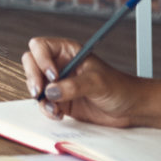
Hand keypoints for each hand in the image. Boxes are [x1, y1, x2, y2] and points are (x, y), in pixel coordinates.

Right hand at [23, 37, 139, 126]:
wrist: (130, 108)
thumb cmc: (119, 87)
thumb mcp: (97, 82)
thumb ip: (73, 86)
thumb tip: (51, 91)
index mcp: (67, 51)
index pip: (40, 46)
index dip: (41, 59)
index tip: (53, 76)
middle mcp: (58, 65)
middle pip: (30, 63)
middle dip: (32, 77)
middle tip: (40, 91)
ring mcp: (57, 83)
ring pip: (33, 84)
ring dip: (39, 97)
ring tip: (54, 107)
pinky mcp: (59, 100)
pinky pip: (43, 103)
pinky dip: (46, 109)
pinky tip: (58, 114)